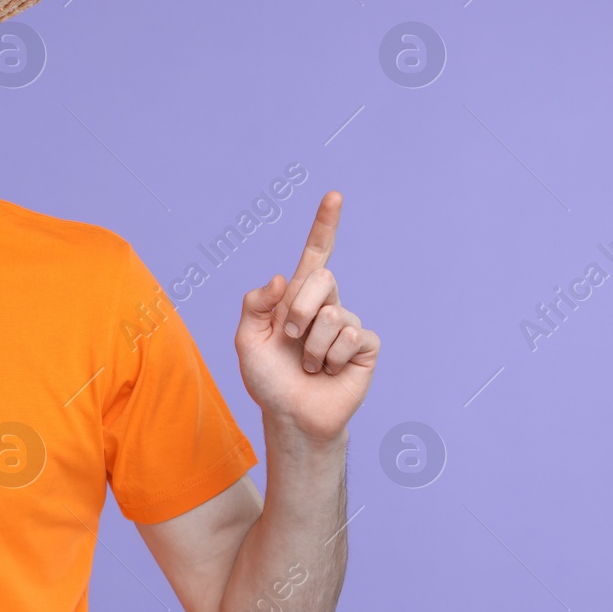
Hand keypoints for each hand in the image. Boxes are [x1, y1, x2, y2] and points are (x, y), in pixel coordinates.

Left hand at [233, 191, 379, 441]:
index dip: (325, 225)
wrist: (290, 415)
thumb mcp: (246, 340)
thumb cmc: (267, 378)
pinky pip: (351, 337)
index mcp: (297, 297)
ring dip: (312, 346)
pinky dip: (331, 358)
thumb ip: (254, 305)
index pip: (315, 254)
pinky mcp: (366, 347)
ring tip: (309, 365)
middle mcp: (327, 304)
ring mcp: (348, 325)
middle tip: (290, 340)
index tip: (334, 195)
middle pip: (322, 278)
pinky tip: (328, 371)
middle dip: (299, 310)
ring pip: (334, 315)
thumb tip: (280, 278)